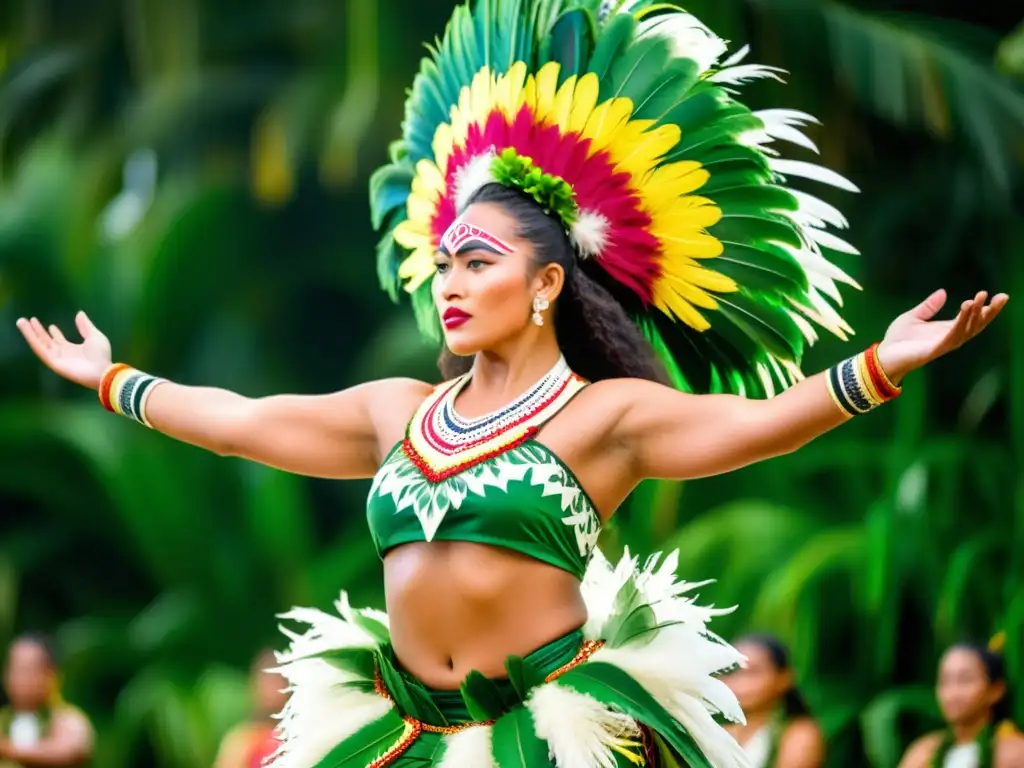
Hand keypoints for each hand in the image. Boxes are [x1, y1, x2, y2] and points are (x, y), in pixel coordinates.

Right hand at [16, 311, 112, 389]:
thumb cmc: (101, 355)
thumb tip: (80, 313)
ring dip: (29, 333)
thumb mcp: (94, 336)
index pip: (59, 340)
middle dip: (36, 331)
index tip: (50, 326)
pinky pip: (41, 350)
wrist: (102, 369)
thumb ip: (85, 326)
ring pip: (39, 344)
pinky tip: (28, 332)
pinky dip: (33, 340)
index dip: (54, 333)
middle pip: (46, 341)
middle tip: (28, 320)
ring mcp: (57, 358)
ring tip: (21, 321)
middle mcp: (63, 354)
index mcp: (72, 349)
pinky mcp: (53, 363)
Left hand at [876, 289, 1007, 382]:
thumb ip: (929, 306)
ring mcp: (943, 344)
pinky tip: (966, 309)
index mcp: (947, 330)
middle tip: (1002, 297)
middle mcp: (950, 337)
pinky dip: (960, 323)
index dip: (985, 308)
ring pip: (967, 329)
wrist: (884, 355)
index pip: (972, 318)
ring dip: (975, 313)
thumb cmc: (898, 339)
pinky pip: (952, 335)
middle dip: (990, 311)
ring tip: (979, 298)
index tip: (996, 295)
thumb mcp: (914, 317)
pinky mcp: (934, 349)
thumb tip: (943, 292)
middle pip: (976, 325)